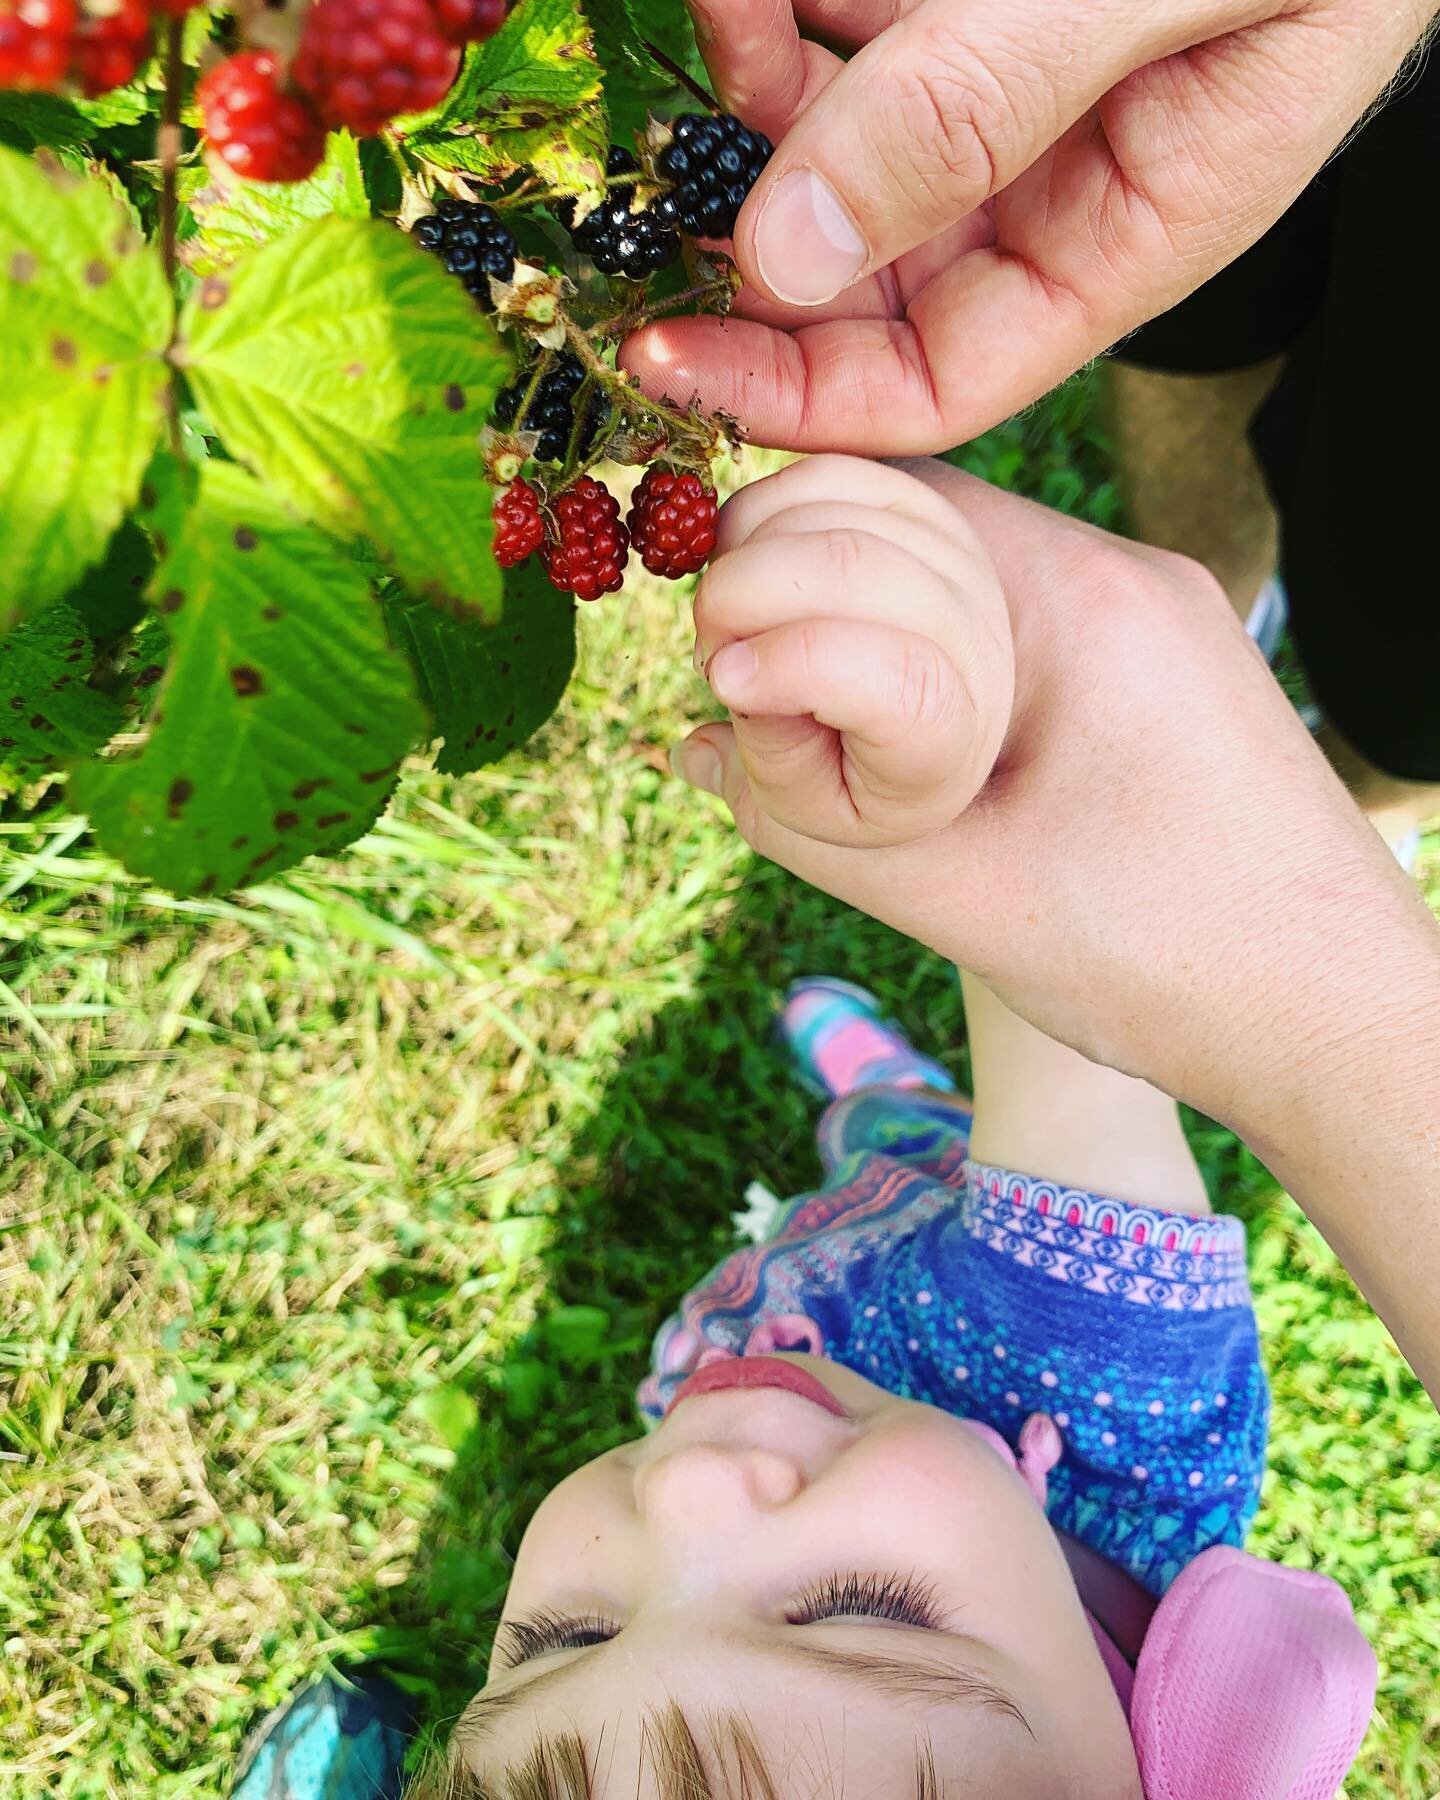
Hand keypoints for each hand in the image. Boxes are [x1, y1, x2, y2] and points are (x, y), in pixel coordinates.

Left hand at [622, 0, 1434, 452]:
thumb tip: (791, 255)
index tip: (670, 357)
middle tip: (660, 167)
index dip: (800, 392)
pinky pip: (845, 26)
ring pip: (832, 138)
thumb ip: (979, 106)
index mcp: (1122, 235)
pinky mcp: (959, 5)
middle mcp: (1051, 180)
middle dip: (749, 228)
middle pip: (859, 272)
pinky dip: (782, 8)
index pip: (937, 380)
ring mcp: (1002, 85)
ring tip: (719, 9)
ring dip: (750, 87)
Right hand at [677, 456, 1439, 1393]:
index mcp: (1083, 597)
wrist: (1336, 1026)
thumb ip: (798, 807)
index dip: (779, 567)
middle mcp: (1127, 576)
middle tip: (757, 705)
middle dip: (811, 591)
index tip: (733, 674)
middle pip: (916, 516)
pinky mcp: (1163, 672)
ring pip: (962, 575)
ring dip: (872, 633)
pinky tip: (904, 749)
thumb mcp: (946, 889)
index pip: (883, 496)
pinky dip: (938, 671)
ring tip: (825, 742)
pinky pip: (1015, 630)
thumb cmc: (1162, 964)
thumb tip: (689, 743)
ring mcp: (1154, 620)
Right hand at [687, 456, 1013, 848]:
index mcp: (949, 735)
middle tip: (710, 650)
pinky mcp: (921, 504)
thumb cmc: (850, 777)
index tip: (722, 682)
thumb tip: (706, 723)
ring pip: (830, 509)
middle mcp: (974, 637)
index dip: (795, 668)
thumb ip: (761, 769)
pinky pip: (825, 474)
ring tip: (729, 619)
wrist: (914, 725)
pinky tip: (739, 564)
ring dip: (740, 557)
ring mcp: (955, 559)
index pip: (897, 682)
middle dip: (740, 599)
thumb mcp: (804, 809)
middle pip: (853, 568)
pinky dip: (756, 512)